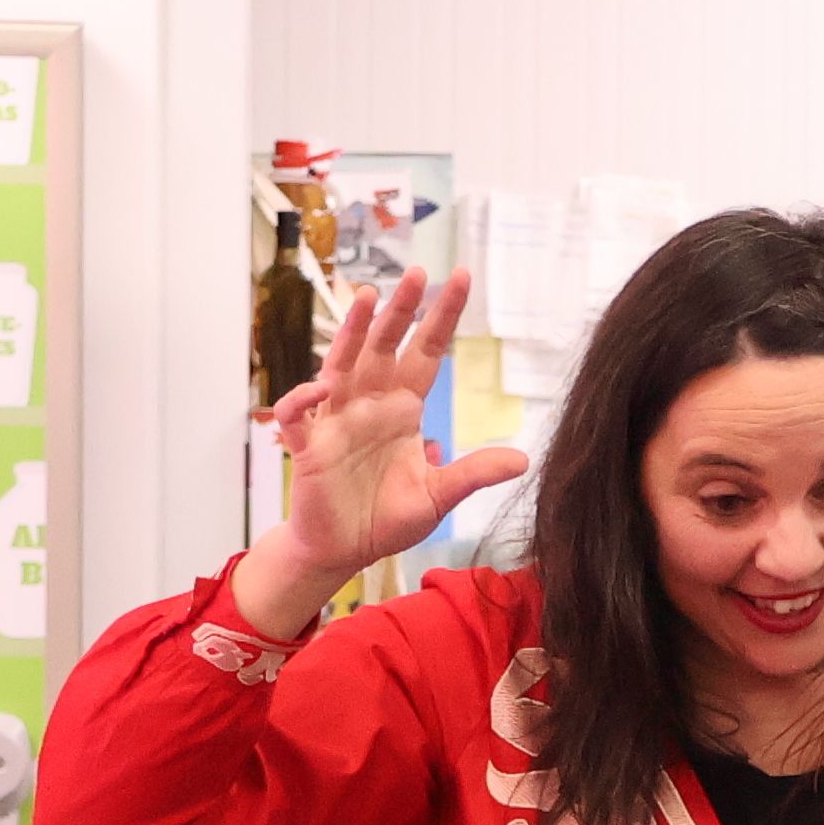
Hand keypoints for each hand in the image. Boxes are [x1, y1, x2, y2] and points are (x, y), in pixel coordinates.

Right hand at [250, 272, 509, 600]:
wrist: (343, 550)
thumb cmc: (385, 519)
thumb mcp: (437, 495)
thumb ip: (473, 473)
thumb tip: (523, 460)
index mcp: (402, 409)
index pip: (426, 353)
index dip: (442, 317)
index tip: (461, 278)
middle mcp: (370, 404)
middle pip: (385, 346)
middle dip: (401, 311)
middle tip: (418, 274)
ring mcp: (337, 420)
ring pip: (342, 363)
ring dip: (353, 331)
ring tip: (368, 296)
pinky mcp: (309, 445)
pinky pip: (300, 414)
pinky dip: (305, 398)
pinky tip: (322, 388)